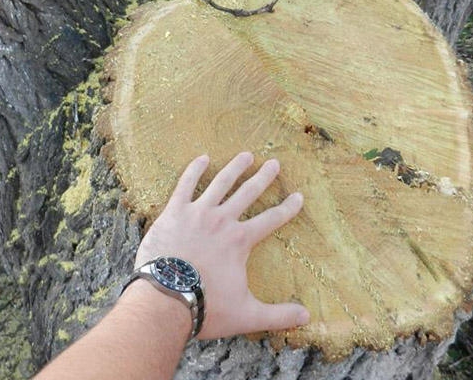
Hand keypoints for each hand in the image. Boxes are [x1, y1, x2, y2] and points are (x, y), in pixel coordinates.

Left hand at [133, 152, 309, 339]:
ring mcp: (198, 213)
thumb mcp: (247, 314)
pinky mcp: (174, 212)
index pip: (272, 219)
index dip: (288, 207)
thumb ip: (278, 314)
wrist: (165, 300)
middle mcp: (223, 220)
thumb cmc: (206, 307)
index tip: (299, 196)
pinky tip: (202, 158)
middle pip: (248, 193)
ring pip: (221, 183)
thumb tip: (307, 317)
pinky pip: (186, 184)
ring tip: (246, 155)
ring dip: (235, 167)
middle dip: (264, 177)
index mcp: (240, 240)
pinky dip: (194, 170)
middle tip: (274, 163)